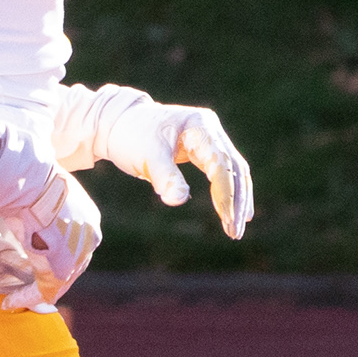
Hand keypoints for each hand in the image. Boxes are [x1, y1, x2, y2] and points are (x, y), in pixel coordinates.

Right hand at [0, 173, 102, 312]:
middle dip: (38, 276)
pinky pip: (42, 291)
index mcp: (87, 218)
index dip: (48, 256)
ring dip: (26, 288)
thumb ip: (40, 208)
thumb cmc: (28, 181)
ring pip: (53, 282)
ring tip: (6, 295)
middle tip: (19, 284)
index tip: (30, 263)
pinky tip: (9, 302)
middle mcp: (88, 239)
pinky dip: (24, 298)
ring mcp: (77, 256)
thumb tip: (22, 205)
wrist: (30, 184)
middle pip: (66, 266)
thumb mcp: (40, 193)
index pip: (72, 245)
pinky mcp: (60, 272)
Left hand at [87, 93, 255, 238]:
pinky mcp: (204, 151)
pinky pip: (223, 174)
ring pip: (234, 172)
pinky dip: (228, 193)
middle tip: (235, 232)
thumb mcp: (147, 155)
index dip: (225, 192)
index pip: (220, 163)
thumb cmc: (132, 136)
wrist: (120, 124)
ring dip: (237, 201)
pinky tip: (232, 213)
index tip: (226, 219)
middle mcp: (210, 130)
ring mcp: (210, 139)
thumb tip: (179, 200)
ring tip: (235, 230)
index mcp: (200, 125)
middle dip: (237, 201)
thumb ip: (164, 176)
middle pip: (235, 168)